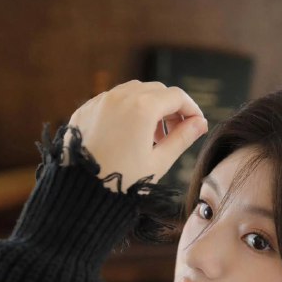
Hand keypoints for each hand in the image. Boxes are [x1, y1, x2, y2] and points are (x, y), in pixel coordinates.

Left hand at [63, 80, 207, 188]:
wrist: (80, 192)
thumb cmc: (122, 182)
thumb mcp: (159, 162)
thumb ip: (182, 138)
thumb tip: (200, 124)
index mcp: (143, 108)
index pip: (177, 96)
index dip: (192, 109)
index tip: (196, 124)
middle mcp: (121, 96)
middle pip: (156, 90)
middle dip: (170, 108)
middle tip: (174, 133)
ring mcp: (100, 100)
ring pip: (133, 91)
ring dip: (148, 107)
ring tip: (150, 137)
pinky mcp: (86, 109)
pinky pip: (112, 100)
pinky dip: (126, 110)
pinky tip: (127, 135)